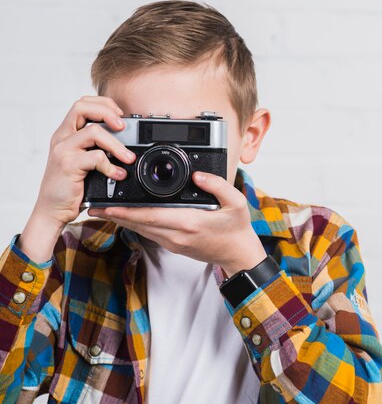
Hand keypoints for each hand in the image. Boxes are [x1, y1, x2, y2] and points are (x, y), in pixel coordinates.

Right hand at [35, 96, 135, 228]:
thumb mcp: (83, 161)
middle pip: (82, 107)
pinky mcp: (67, 165)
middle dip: (107, 113)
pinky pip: (96, 157)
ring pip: (94, 131)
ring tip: (128, 158)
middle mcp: (62, 138)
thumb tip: (126, 141)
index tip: (120, 115)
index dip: (102, 104)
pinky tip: (118, 175)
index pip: (81, 104)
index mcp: (66, 133)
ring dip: (117, 144)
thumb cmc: (70, 186)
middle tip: (123, 127)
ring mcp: (63, 150)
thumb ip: (96, 147)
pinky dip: (111, 166)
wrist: (53, 209)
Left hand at [88, 172, 266, 276]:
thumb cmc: (237, 230)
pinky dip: (135, 224)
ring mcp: (174, 242)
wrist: (239, 255)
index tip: (109, 204)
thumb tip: (198, 174)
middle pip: (138, 224)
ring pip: (141, 230)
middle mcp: (177, 235)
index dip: (127, 211)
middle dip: (115, 214)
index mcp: (189, 223)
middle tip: (94, 205)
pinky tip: (127, 216)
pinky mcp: (174, 245)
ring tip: (103, 209)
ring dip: (122, 220)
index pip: (151, 216)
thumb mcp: (236, 203)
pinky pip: (149, 234)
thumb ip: (218, 185)